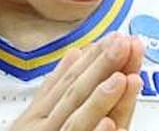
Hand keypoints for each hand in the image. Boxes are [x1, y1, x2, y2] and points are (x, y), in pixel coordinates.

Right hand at [9, 32, 145, 130]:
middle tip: (122, 44)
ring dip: (99, 100)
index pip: (69, 82)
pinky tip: (108, 124)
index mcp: (39, 116)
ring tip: (121, 79)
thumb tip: (75, 54)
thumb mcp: (35, 118)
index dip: (93, 59)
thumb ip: (54, 87)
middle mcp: (42, 128)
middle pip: (74, 96)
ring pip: (76, 122)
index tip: (115, 37)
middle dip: (100, 68)